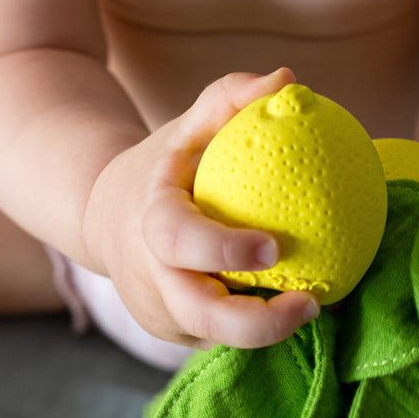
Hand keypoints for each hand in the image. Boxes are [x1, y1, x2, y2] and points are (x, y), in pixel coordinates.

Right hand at [83, 69, 319, 349]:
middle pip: (197, 316)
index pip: (180, 240)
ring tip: (316, 307)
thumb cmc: (164, 163)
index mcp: (149, 221)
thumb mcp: (189, 124)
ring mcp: (158, 311)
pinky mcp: (173, 332)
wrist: (103, 213)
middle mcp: (148, 275)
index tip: (274, 245)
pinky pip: (219, 337)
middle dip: (255, 324)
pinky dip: (255, 327)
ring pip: (214, 336)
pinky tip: (294, 307)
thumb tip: (288, 80)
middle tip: (312, 304)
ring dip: (266, 330)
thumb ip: (232, 97)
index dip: (223, 249)